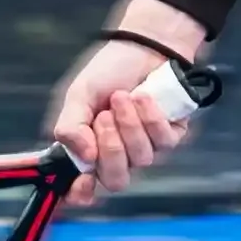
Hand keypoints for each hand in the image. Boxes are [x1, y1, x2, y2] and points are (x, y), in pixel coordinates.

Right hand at [50, 1, 209, 208]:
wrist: (143, 46)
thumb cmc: (108, 72)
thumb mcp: (78, 95)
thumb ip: (70, 128)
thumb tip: (85, 159)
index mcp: (89, 151)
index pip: (83, 189)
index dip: (82, 194)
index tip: (83, 182)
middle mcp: (117, 156)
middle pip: (116, 180)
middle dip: (111, 148)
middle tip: (105, 117)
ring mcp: (145, 148)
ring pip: (141, 159)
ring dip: (130, 124)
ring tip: (123, 96)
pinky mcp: (171, 136)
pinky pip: (164, 142)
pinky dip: (151, 117)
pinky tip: (144, 96)